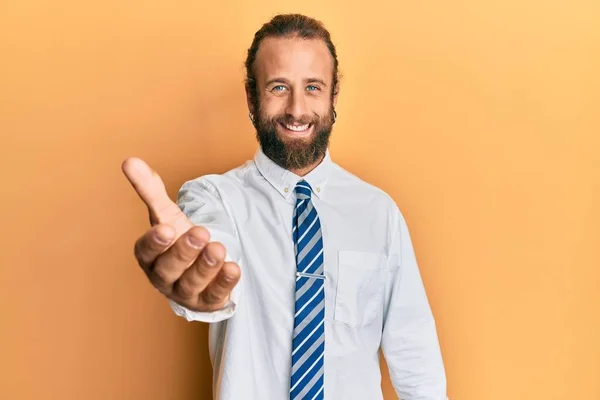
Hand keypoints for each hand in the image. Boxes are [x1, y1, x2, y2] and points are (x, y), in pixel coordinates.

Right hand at [122, 157, 240, 311]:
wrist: (201, 267)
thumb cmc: (178, 239)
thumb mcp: (167, 215)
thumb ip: (151, 191)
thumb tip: (129, 161)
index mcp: (150, 257)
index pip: (146, 252)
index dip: (154, 243)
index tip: (166, 228)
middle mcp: (164, 278)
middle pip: (169, 269)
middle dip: (184, 252)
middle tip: (200, 233)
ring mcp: (186, 292)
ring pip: (192, 284)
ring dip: (205, 266)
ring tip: (218, 248)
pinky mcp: (208, 301)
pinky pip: (215, 295)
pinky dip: (224, 283)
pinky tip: (234, 268)